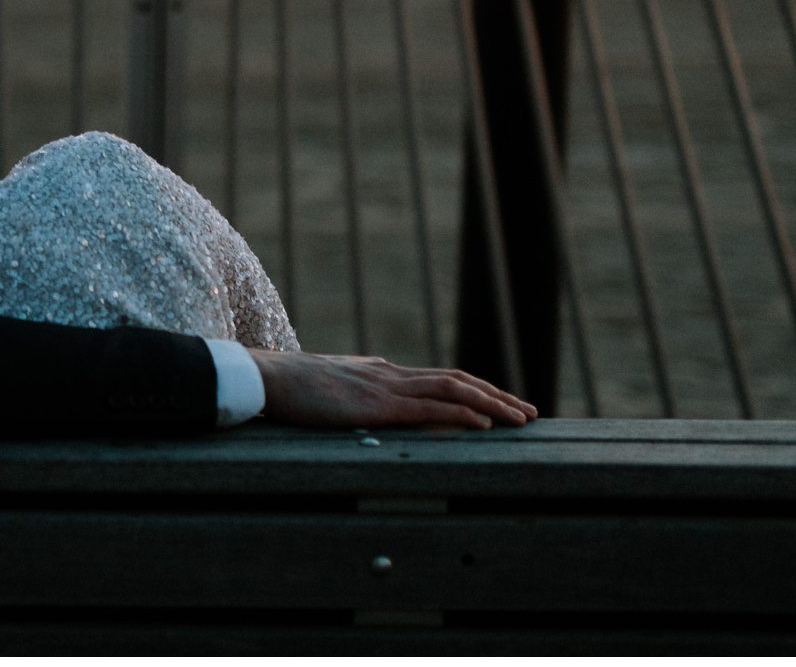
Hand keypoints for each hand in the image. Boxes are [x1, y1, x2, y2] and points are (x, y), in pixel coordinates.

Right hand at [248, 350, 537, 428]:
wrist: (265, 378)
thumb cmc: (288, 388)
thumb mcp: (329, 390)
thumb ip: (353, 395)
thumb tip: (365, 407)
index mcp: (381, 372)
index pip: (440, 378)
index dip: (475, 390)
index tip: (501, 403)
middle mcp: (390, 374)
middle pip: (457, 379)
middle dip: (498, 395)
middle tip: (529, 412)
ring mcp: (385, 387)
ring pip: (453, 389)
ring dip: (492, 403)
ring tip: (521, 419)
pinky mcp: (377, 405)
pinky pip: (429, 408)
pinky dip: (462, 414)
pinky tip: (484, 424)